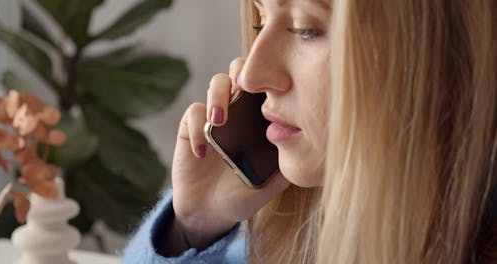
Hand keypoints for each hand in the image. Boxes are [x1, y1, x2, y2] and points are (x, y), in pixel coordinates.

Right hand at [170, 58, 289, 250]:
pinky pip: (194, 112)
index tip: (278, 88)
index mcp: (261, 116)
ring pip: (216, 83)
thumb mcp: (272, 182)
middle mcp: (239, 108)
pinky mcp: (192, 126)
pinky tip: (202, 152)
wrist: (211, 212)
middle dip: (243, 73)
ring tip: (219, 122)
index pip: (267, 83)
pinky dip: (198, 127)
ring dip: (218, 97)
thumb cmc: (244, 193)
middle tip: (245, 87)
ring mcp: (214, 115)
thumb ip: (288, 163)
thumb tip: (314, 148)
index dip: (272, 76)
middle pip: (241, 70)